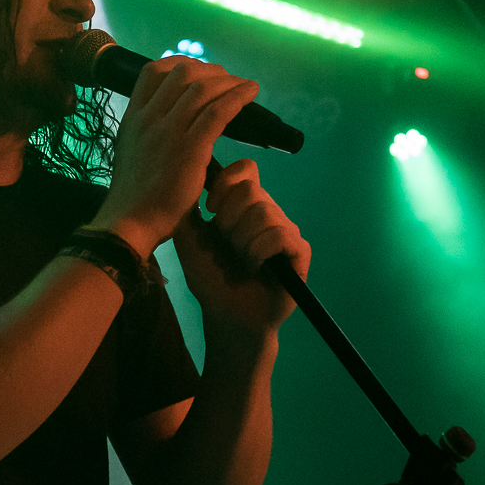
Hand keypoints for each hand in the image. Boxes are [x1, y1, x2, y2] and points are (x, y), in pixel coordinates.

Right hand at [88, 57, 258, 256]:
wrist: (130, 222)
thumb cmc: (134, 196)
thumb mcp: (131, 153)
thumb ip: (147, 134)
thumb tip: (167, 125)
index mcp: (133, 118)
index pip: (152, 72)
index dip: (179, 63)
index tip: (198, 70)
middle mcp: (149, 118)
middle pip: (182, 73)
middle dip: (209, 71)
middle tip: (226, 80)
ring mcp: (168, 132)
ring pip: (203, 89)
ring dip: (228, 82)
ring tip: (243, 86)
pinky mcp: (190, 149)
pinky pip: (218, 112)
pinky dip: (238, 97)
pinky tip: (251, 92)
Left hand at [173, 158, 309, 337]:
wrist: (227, 315)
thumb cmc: (210, 278)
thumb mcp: (189, 240)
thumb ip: (187, 209)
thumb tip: (185, 178)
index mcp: (244, 205)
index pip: (245, 170)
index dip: (226, 183)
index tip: (210, 209)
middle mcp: (268, 212)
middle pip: (251, 190)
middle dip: (229, 221)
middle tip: (227, 245)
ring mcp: (286, 229)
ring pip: (265, 213)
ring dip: (243, 242)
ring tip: (242, 260)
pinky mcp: (299, 250)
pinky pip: (280, 235)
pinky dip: (259, 252)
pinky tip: (256, 267)